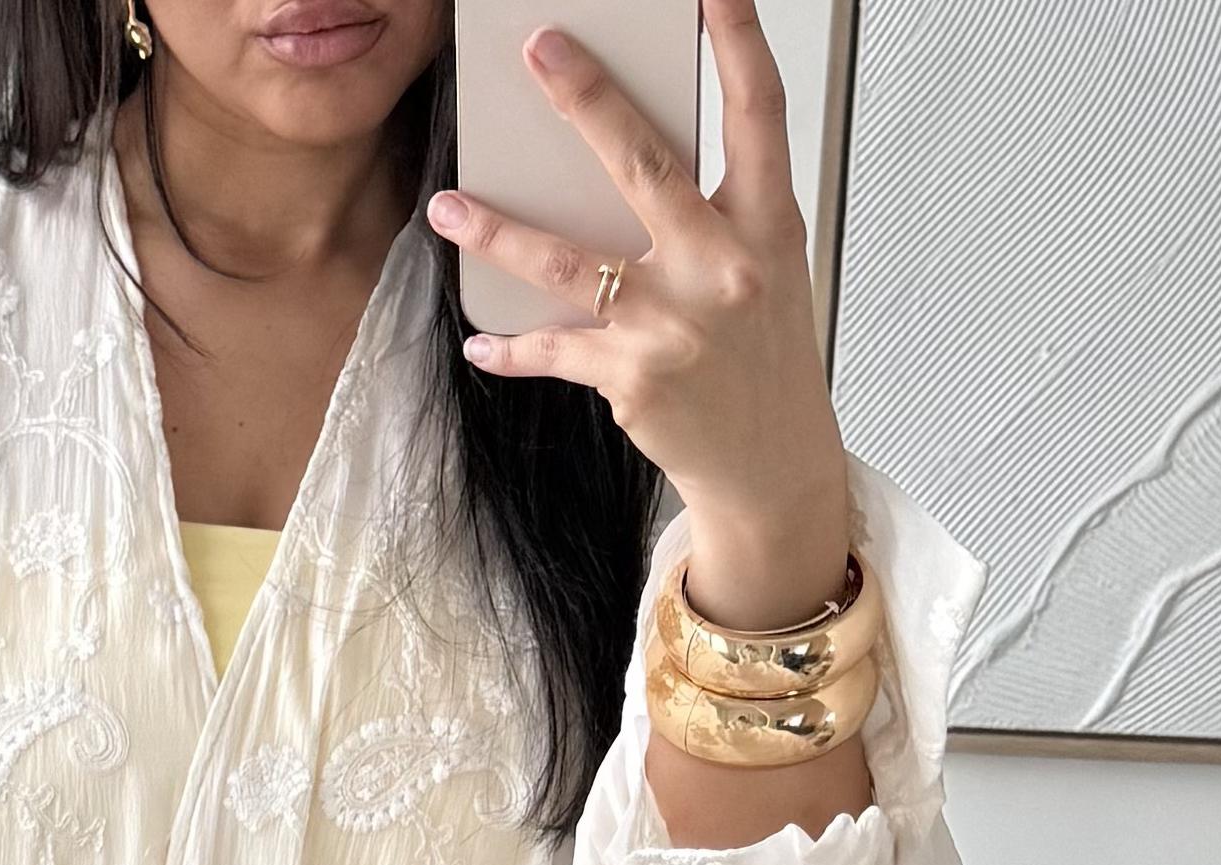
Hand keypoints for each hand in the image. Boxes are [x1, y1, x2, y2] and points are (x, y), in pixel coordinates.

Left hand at [427, 0, 851, 627]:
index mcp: (768, 225)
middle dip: (586, 102)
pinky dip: (511, 348)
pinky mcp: (631, 378)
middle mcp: (724, 269)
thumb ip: (711, 209)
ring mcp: (674, 326)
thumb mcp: (761, 268)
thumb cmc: (761, 358)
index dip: (737, 38)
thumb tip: (620, 152)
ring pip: (568, 262)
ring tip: (448, 207)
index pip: (758, 111)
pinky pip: (553, 350)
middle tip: (539, 51)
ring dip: (499, 231)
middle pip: (644, 165)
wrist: (772, 466)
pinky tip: (479, 343)